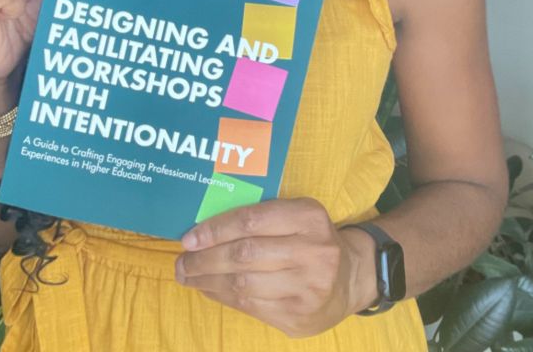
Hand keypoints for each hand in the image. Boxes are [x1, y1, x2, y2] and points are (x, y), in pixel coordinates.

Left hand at [174, 198, 370, 338]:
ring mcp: (308, 287)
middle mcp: (312, 250)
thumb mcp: (295, 216)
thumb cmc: (310, 239)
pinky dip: (223, 297)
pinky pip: (251, 307)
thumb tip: (204, 230)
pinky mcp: (300, 316)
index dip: (215, 229)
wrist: (351, 276)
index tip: (189, 238)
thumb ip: (260, 218)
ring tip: (188, 276)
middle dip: (205, 259)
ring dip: (208, 281)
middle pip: (245, 254)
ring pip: (245, 284)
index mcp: (308, 216)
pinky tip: (209, 289)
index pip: (252, 220)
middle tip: (181, 261)